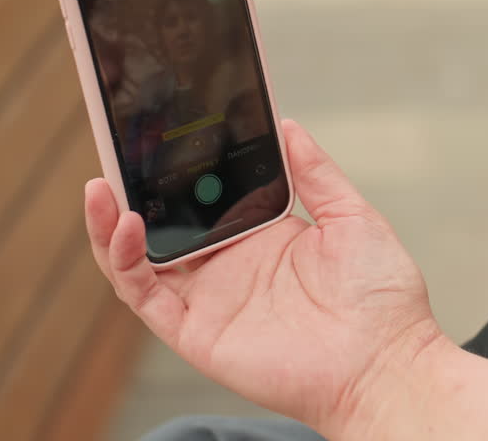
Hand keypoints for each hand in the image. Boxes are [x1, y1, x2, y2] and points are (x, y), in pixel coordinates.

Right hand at [84, 119, 441, 433]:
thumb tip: (287, 127)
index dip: (180, 170)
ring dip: (112, 224)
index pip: (206, 197)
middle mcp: (229, 266)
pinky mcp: (196, 331)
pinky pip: (145, 294)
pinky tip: (127, 224)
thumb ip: (315, 173)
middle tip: (117, 149)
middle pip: (164, 225)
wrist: (385, 360)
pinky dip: (126, 261)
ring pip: (139, 259)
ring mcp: (209, 299)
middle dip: (135, 191)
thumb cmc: (381, 297)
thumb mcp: (351, 216)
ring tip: (102, 184)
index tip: (160, 132)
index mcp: (262, 236)